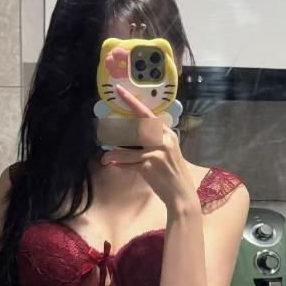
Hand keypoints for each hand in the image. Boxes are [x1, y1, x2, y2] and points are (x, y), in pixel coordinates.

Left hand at [100, 85, 198, 212]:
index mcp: (168, 134)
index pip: (147, 114)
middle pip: (134, 129)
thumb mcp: (168, 153)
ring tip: (105, 158)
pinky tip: (114, 165)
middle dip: (116, 132)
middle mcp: (163, 140)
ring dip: (113, 155)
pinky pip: (127, 162)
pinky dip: (119, 164)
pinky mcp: (149, 165)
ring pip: (126, 149)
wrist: (181, 194)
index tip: (118, 91)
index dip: (131, 102)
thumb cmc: (173, 174)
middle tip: (104, 132)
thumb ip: (154, 141)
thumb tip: (132, 135)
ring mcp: (156, 152)